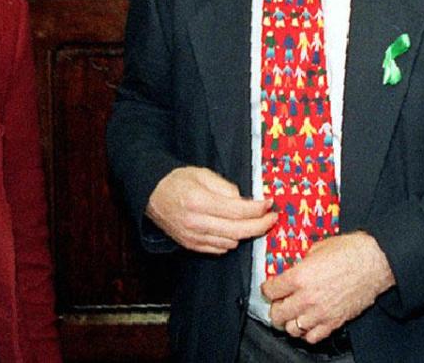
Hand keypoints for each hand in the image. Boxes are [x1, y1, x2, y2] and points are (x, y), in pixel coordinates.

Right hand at [145, 166, 276, 253]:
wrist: (151, 193)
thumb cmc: (177, 180)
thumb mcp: (202, 174)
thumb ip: (226, 188)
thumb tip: (246, 202)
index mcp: (199, 201)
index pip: (237, 211)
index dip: (258, 209)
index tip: (269, 204)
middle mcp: (196, 223)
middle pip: (238, 231)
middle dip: (260, 226)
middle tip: (272, 219)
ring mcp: (193, 237)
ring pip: (231, 243)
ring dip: (246, 234)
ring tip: (253, 222)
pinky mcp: (191, 245)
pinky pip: (219, 249)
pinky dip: (231, 241)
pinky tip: (233, 230)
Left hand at [262, 232, 394, 343]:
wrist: (374, 262)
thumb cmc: (348, 252)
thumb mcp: (316, 249)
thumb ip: (300, 263)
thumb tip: (293, 269)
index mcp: (299, 277)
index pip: (270, 291)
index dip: (268, 289)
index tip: (270, 288)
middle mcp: (306, 298)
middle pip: (277, 314)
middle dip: (275, 308)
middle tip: (279, 303)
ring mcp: (320, 313)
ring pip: (292, 329)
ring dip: (289, 322)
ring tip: (293, 314)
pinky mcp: (334, 322)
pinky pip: (312, 337)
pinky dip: (307, 332)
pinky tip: (309, 322)